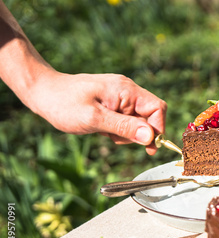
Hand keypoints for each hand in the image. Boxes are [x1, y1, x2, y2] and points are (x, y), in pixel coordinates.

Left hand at [29, 70, 166, 154]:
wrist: (42, 92)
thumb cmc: (63, 103)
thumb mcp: (94, 119)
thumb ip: (124, 127)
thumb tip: (150, 136)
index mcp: (126, 90)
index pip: (157, 108)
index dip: (157, 129)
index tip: (148, 147)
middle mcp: (127, 90)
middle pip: (150, 115)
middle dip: (138, 132)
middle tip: (114, 136)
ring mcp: (121, 95)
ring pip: (138, 119)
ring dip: (126, 132)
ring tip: (104, 130)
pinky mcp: (114, 101)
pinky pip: (127, 118)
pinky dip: (118, 128)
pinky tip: (102, 127)